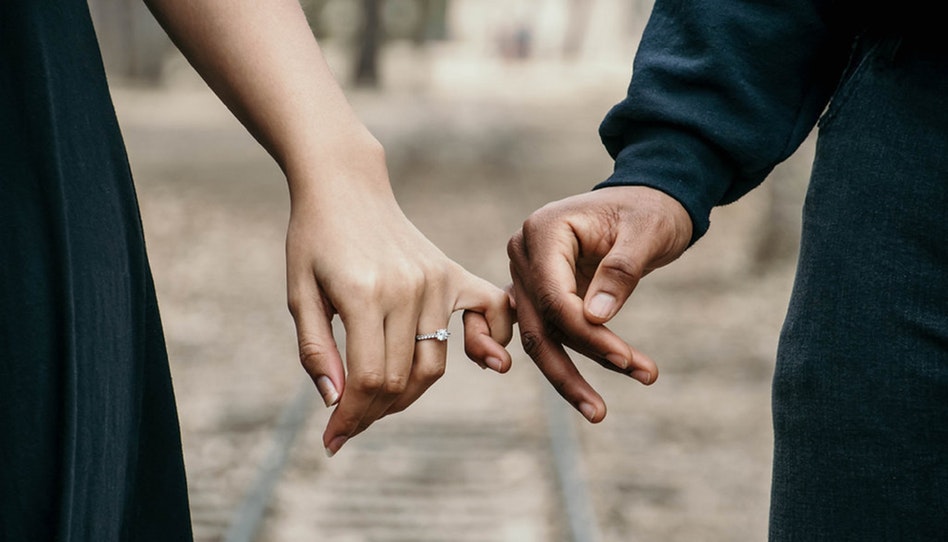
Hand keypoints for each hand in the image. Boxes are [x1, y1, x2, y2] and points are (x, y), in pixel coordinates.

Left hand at [286, 142, 512, 456]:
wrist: (345, 185)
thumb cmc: (313, 239)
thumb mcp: (298, 293)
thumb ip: (316, 350)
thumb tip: (336, 402)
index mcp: (363, 293)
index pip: (368, 379)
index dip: (351, 418)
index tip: (333, 440)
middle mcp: (407, 288)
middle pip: (401, 379)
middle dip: (372, 412)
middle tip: (349, 422)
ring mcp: (435, 280)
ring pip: (434, 363)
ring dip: (408, 393)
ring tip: (378, 400)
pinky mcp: (451, 273)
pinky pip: (489, 313)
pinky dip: (490, 342)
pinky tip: (483, 360)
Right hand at [506, 186, 691, 421]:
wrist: (649, 200)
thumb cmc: (650, 210)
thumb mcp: (646, 233)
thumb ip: (620, 272)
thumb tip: (594, 318)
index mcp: (543, 231)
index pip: (554, 297)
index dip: (587, 334)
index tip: (626, 359)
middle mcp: (524, 253)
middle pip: (539, 324)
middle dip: (570, 369)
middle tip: (600, 411)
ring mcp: (526, 275)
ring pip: (539, 336)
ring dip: (568, 374)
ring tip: (599, 410)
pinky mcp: (538, 292)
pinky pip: (539, 331)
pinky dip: (556, 360)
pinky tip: (565, 392)